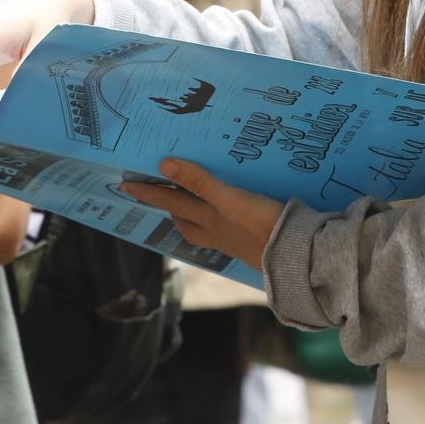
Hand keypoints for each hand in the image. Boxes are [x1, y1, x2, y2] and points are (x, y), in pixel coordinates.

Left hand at [122, 159, 286, 272]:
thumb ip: (199, 182)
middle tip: (163, 195)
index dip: (149, 194)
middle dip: (171, 209)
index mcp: (208, 219)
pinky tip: (229, 220)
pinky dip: (218, 225)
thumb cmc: (262, 225)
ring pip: (204, 231)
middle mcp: (217, 233)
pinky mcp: (252, 246)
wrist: (298, 258)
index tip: (126, 187)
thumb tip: (164, 165)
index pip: (171, 203)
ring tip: (192, 206)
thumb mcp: (229, 199)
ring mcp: (234, 242)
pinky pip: (225, 235)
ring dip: (193, 218)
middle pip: (185, 222)